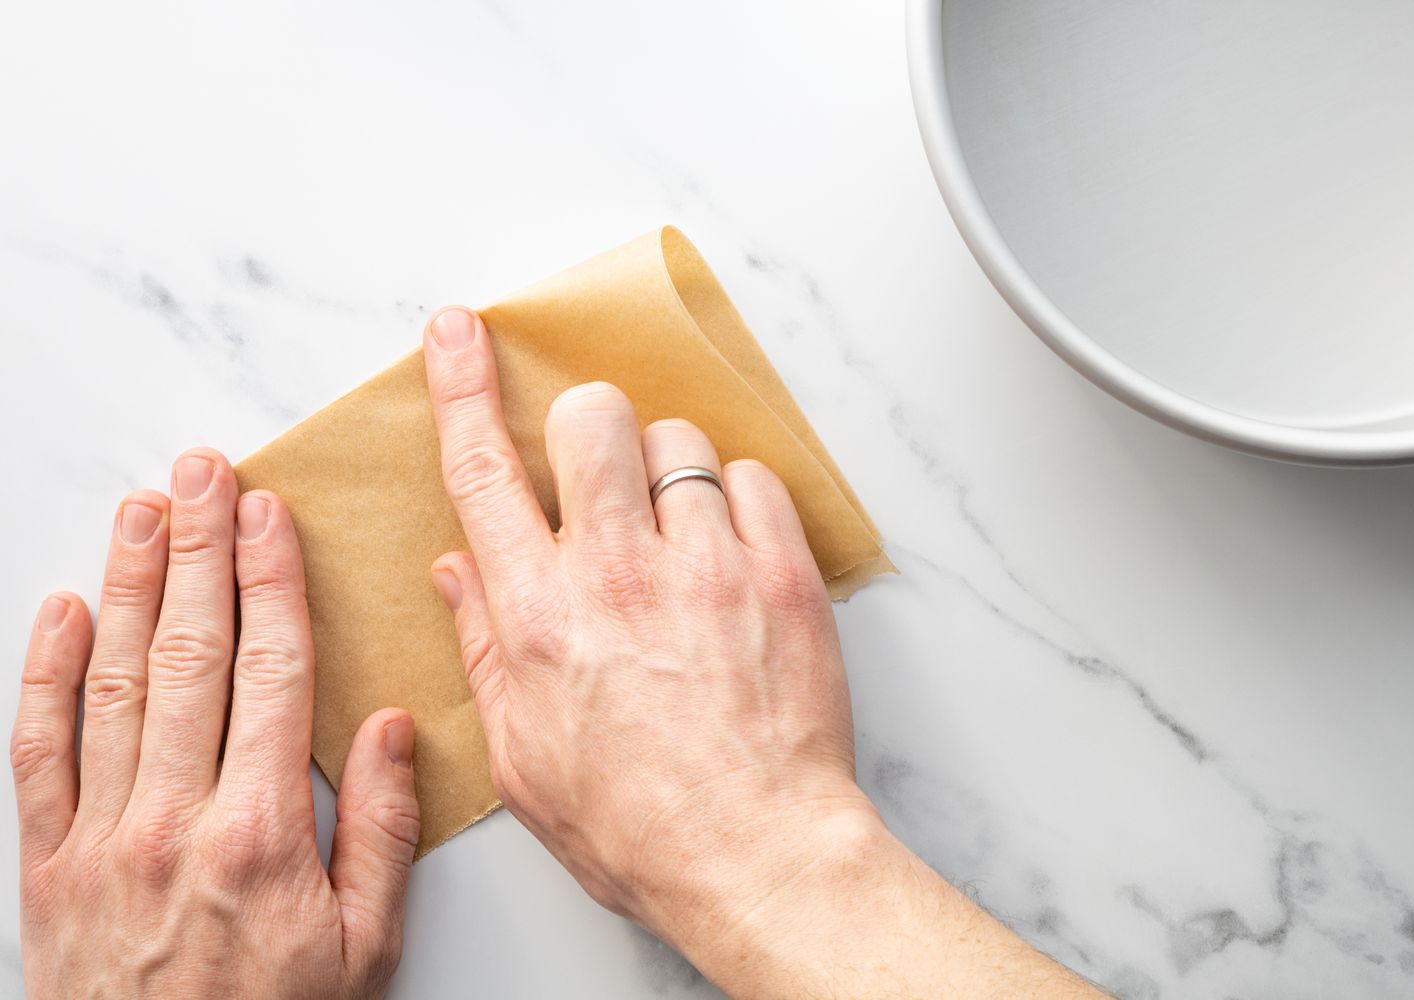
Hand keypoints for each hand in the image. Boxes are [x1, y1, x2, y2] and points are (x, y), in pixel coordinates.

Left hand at [12, 451, 419, 999]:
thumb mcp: (364, 946)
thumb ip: (379, 830)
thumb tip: (385, 726)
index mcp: (261, 831)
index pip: (270, 671)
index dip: (270, 583)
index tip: (268, 517)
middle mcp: (174, 818)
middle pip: (190, 654)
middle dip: (198, 551)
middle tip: (202, 474)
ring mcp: (100, 837)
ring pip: (114, 682)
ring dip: (130, 586)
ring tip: (143, 511)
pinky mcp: (48, 864)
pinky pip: (39, 753)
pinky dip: (45, 675)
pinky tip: (61, 610)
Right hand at [421, 307, 1106, 998]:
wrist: (755, 855)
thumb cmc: (638, 822)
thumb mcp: (522, 756)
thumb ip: (486, 646)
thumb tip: (457, 568)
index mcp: (540, 617)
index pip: (485, 471)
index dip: (462, 388)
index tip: (459, 332)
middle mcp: (616, 575)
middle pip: (591, 417)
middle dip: (589, 425)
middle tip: (604, 475)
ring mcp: (705, 566)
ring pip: (677, 442)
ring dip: (669, 474)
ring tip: (680, 541)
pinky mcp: (781, 572)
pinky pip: (752, 479)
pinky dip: (738, 504)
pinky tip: (732, 559)